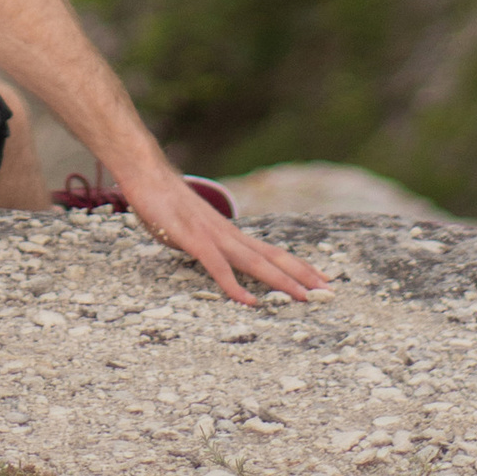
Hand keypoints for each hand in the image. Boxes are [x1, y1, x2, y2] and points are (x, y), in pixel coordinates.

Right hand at [114, 161, 325, 305]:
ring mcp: (212, 236)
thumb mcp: (192, 229)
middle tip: (329, 291)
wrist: (147, 173)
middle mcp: (228, 233)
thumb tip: (213, 260)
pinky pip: (217, 266)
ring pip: (254, 262)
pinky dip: (234, 286)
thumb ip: (206, 246)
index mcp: (230, 233)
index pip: (271, 251)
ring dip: (281, 281)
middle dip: (301, 275)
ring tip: (304, 297)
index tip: (320, 279)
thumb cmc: (165, 202)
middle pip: (272, 256)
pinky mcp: (192, 240)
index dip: (297, 265)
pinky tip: (249, 302)